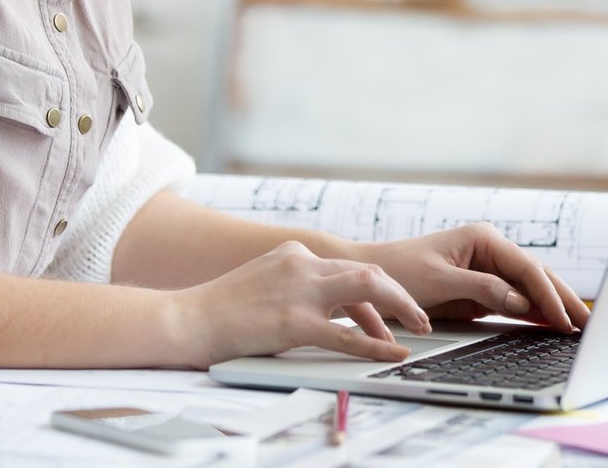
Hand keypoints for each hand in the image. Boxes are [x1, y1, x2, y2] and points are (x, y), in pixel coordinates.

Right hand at [172, 241, 432, 368]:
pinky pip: (346, 334)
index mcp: (295, 253)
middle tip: (421, 319)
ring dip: (400, 310)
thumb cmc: (222, 310)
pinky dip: (376, 345)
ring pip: (367, 289)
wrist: (186, 319)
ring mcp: (298, 291)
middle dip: (400, 296)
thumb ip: (297, 287)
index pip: (350, 269)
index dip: (377, 295)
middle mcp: (301, 263)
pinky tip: (393, 353)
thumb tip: (331, 310)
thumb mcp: (264, 284)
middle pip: (368, 272)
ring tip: (418, 331)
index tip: (390, 316)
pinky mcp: (292, 321)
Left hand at [359, 223, 590, 331]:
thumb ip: (482, 289)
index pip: (528, 268)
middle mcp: (491, 249)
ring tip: (581, 327)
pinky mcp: (484, 286)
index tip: (564, 319)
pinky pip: (517, 299)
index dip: (549, 295)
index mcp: (484, 239)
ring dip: (555, 306)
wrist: (372, 277)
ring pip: (531, 288)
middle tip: (589, 324)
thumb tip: (520, 301)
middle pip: (538, 275)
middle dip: (564, 299)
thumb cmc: (399, 272)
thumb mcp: (440, 281)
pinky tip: (553, 325)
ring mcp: (490, 268)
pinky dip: (536, 312)